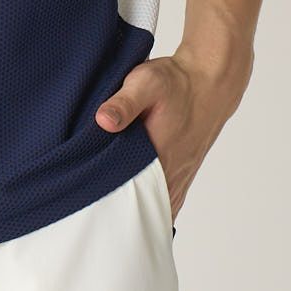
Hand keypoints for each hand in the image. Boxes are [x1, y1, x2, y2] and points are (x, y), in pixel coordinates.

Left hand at [94, 45, 252, 221]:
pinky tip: (129, 198)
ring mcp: (179, 179)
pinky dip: (147, 204)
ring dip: (131, 205)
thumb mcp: (145, 82)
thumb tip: (103, 121)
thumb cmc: (175, 83)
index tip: (82, 193)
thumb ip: (124, 103)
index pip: (126, 191)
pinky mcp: (182, 176)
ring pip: (152, 207)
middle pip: (138, 205)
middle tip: (87, 199)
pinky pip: (164, 203)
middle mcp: (171, 175)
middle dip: (113, 205)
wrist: (208, 84)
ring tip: (103, 200)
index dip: (102, 195)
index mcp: (158, 156)